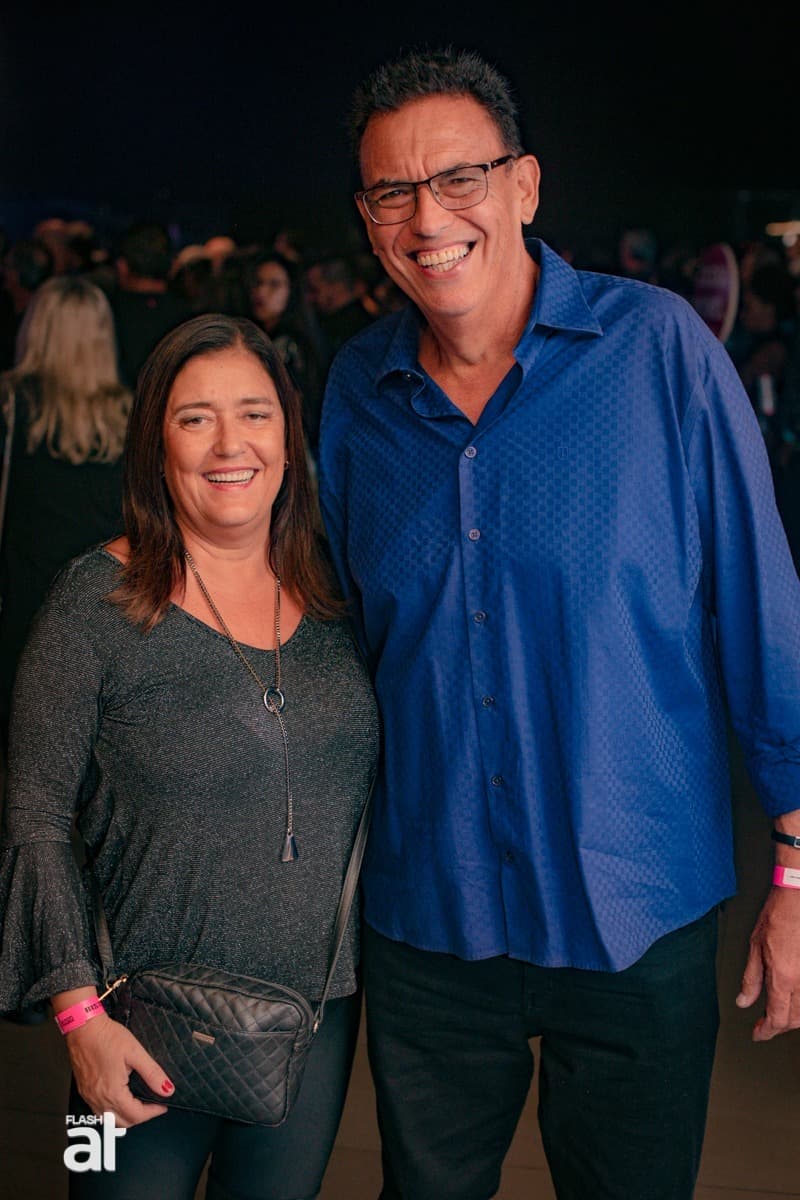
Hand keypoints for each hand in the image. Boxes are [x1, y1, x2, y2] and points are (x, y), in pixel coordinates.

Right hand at [65, 1013, 173, 1126]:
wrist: (83, 1027)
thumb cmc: (106, 1037)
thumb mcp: (135, 1052)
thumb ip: (152, 1073)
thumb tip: (167, 1089)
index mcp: (113, 1092)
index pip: (136, 1115)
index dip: (153, 1113)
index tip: (163, 1106)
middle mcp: (99, 1099)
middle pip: (123, 1122)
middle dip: (140, 1117)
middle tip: (153, 1106)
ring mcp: (89, 1096)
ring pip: (109, 1120)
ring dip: (126, 1116)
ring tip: (139, 1104)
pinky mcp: (84, 1091)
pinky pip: (99, 1111)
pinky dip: (112, 1112)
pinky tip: (120, 1100)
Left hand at [736, 887, 799, 1039]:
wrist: (798, 899)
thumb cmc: (776, 916)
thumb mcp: (755, 946)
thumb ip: (751, 978)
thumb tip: (744, 1001)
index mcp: (783, 977)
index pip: (777, 1018)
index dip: (766, 1031)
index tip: (758, 1034)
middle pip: (794, 1019)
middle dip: (778, 1026)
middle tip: (763, 1025)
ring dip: (792, 1018)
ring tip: (776, 1015)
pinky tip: (792, 999)